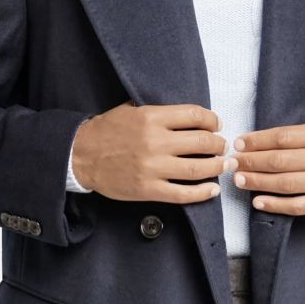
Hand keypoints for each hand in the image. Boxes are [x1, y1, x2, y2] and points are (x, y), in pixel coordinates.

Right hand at [71, 100, 230, 202]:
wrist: (80, 155)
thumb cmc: (107, 130)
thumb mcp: (131, 109)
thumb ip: (158, 111)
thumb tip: (188, 115)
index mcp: (152, 117)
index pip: (195, 116)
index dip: (212, 120)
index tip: (217, 124)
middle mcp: (155, 142)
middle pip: (202, 142)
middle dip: (218, 144)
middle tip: (222, 146)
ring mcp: (152, 168)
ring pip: (198, 169)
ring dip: (217, 167)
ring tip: (224, 165)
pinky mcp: (148, 189)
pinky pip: (182, 194)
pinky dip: (202, 193)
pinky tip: (212, 189)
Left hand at [231, 122, 304, 215]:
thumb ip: (295, 135)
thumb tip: (257, 142)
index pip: (282, 138)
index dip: (257, 141)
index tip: (239, 143)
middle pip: (280, 161)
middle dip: (252, 161)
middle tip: (233, 162)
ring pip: (285, 184)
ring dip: (258, 182)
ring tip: (239, 179)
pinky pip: (297, 206)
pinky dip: (275, 205)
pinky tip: (258, 201)